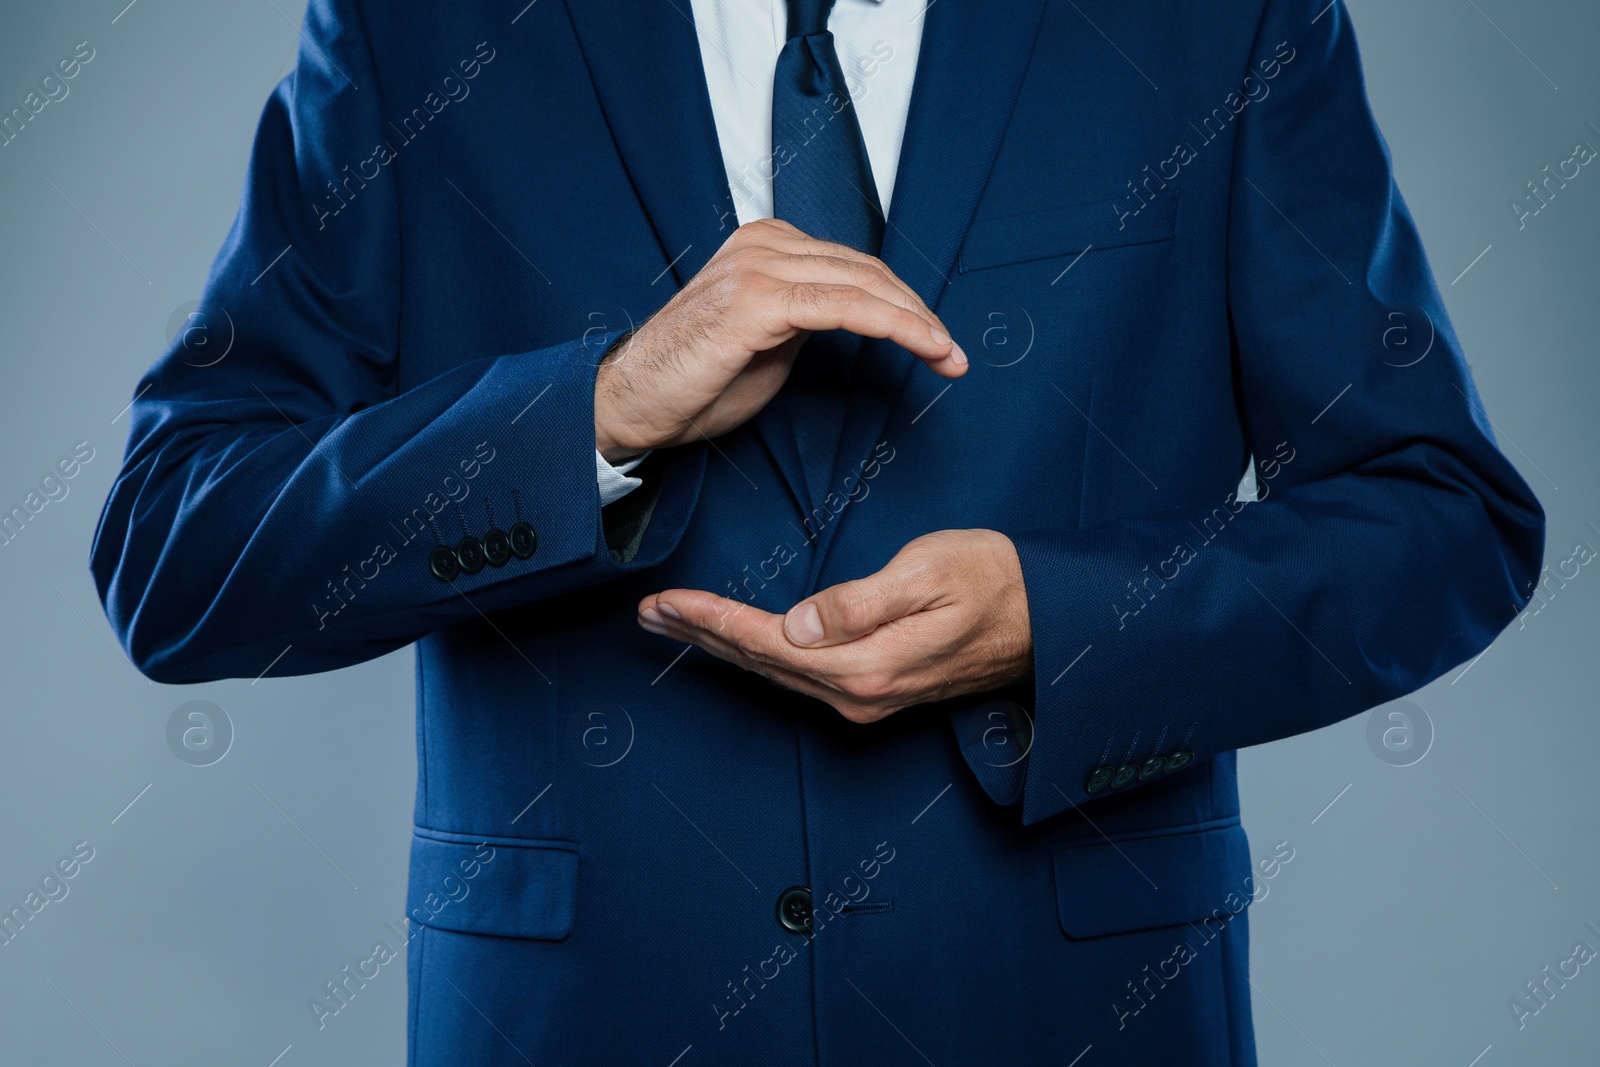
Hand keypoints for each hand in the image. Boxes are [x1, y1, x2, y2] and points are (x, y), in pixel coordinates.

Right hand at [593, 218, 966, 462]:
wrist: (632, 404)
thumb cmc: (693, 381)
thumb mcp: (768, 341)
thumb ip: (810, 317)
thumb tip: (858, 318)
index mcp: (767, 245)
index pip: (854, 266)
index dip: (904, 303)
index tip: (938, 342)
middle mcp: (764, 244)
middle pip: (867, 270)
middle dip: (919, 313)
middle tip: (954, 354)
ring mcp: (759, 267)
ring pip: (863, 285)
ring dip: (916, 323)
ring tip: (948, 357)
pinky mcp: (757, 301)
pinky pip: (844, 307)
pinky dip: (892, 326)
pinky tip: (921, 346)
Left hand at [637, 530, 1031, 722]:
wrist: (1046, 620)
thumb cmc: (992, 581)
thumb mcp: (928, 574)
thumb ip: (861, 603)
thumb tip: (799, 625)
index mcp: (865, 666)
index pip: (767, 641)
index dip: (711, 621)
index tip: (666, 601)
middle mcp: (857, 695)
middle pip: (760, 662)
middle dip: (699, 636)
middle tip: (647, 612)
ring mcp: (865, 701)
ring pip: (774, 672)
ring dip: (720, 648)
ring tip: (672, 625)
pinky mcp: (873, 694)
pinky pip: (797, 676)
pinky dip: (756, 655)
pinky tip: (735, 644)